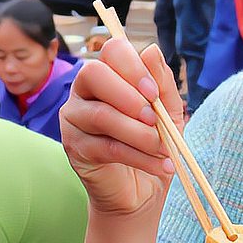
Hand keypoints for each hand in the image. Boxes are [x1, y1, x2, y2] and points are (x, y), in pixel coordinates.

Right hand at [60, 36, 180, 216]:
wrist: (141, 192)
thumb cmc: (153, 145)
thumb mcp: (168, 112)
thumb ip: (161, 83)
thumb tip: (151, 49)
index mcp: (108, 75)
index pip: (111, 51)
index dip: (133, 67)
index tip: (153, 93)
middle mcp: (83, 92)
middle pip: (93, 73)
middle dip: (128, 95)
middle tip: (153, 120)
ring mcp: (74, 119)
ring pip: (101, 115)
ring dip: (139, 133)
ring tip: (163, 148)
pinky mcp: (75, 148)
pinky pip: (107, 147)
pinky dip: (140, 157)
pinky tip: (162, 166)